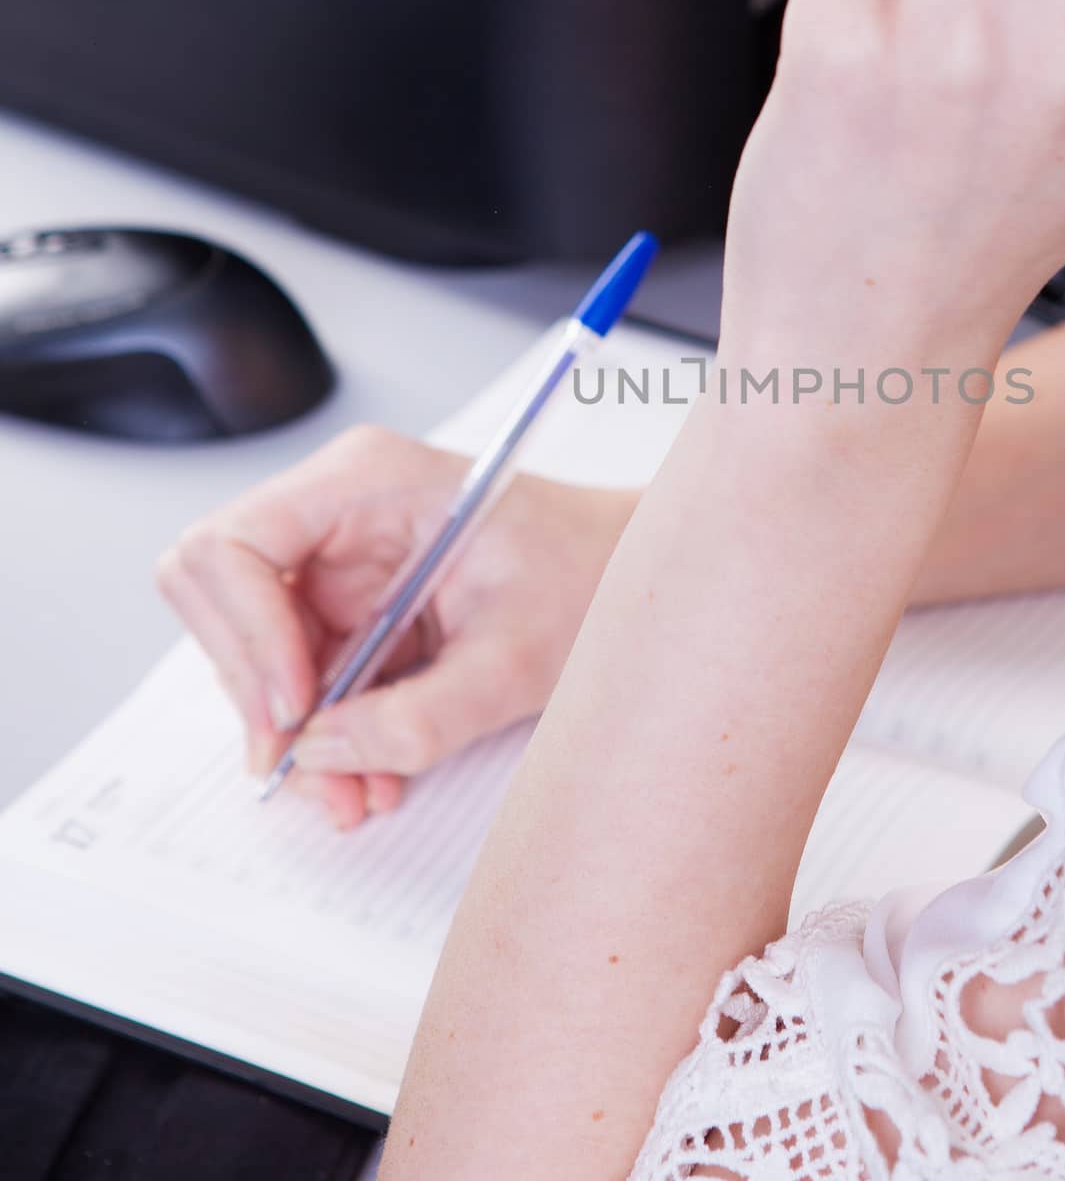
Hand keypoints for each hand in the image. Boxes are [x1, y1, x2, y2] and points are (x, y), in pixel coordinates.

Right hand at [156, 426, 636, 826]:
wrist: (631, 576)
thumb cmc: (590, 577)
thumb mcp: (515, 660)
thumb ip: (419, 717)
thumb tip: (319, 756)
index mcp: (368, 481)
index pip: (235, 545)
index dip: (244, 633)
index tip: (296, 708)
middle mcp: (337, 511)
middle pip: (222, 598)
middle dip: (258, 694)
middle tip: (310, 770)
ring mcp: (340, 560)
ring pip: (258, 652)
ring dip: (296, 733)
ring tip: (354, 793)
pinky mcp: (353, 607)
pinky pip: (304, 676)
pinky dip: (328, 733)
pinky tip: (372, 774)